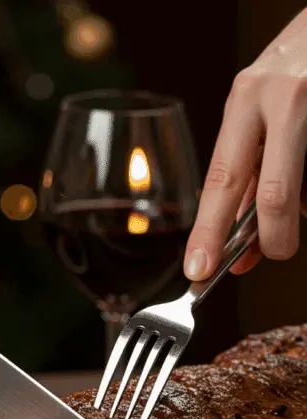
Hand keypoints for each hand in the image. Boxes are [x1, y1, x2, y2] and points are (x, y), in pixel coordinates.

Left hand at [184, 8, 306, 280]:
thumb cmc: (298, 72)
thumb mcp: (261, 111)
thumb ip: (251, 174)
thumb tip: (242, 249)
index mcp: (246, 98)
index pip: (221, 179)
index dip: (209, 231)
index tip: (199, 269)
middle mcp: (279, 97)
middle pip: (270, 193)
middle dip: (269, 240)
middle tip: (273, 255)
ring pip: (303, 193)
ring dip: (301, 211)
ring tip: (298, 198)